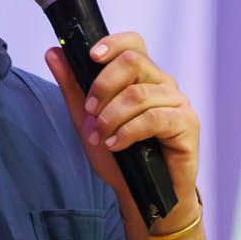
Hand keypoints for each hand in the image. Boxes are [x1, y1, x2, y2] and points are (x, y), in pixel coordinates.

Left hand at [46, 35, 203, 236]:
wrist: (142, 195)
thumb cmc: (122, 158)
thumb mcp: (88, 120)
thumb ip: (73, 86)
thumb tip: (53, 52)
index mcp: (143, 77)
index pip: (133, 44)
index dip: (112, 44)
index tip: (90, 57)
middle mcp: (163, 84)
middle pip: (134, 61)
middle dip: (104, 84)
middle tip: (90, 110)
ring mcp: (177, 103)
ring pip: (140, 93)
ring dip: (112, 115)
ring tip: (100, 136)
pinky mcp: (187, 124)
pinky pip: (155, 118)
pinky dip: (129, 131)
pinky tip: (116, 144)